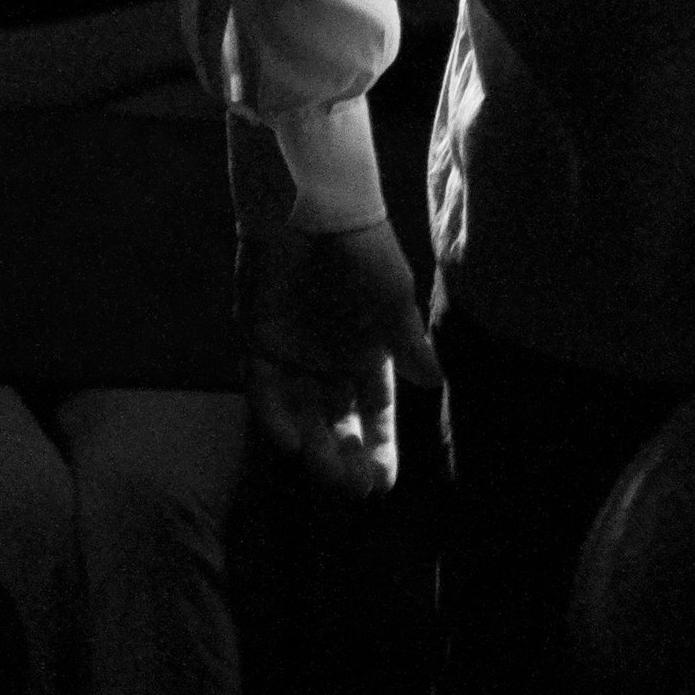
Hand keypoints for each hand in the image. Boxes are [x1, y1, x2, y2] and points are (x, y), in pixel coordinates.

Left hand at [235, 219, 441, 502]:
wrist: (313, 207)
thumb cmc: (362, 248)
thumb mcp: (393, 296)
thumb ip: (408, 342)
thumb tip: (435, 383)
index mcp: (368, 352)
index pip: (376, 412)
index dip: (380, 447)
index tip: (383, 483)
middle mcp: (330, 361)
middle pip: (338, 422)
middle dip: (346, 456)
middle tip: (353, 487)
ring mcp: (294, 355)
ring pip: (302, 414)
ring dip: (312, 444)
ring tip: (324, 468)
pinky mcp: (259, 342)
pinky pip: (265, 390)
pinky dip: (274, 415)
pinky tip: (289, 439)